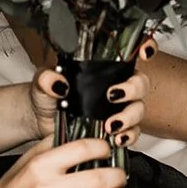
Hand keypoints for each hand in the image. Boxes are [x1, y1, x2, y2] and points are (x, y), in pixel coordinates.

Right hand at [0, 137, 127, 187]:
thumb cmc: (14, 186)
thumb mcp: (30, 158)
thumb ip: (56, 143)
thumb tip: (88, 132)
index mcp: (42, 166)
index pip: (83, 149)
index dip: (103, 147)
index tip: (108, 149)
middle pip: (99, 178)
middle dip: (118, 174)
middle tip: (121, 173)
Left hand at [28, 41, 154, 144]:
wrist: (40, 121)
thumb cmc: (46, 94)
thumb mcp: (43, 81)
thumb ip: (48, 78)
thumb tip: (58, 83)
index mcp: (103, 67)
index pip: (131, 52)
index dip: (146, 48)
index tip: (145, 53)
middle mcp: (116, 85)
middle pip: (140, 83)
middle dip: (133, 89)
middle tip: (113, 96)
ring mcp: (118, 108)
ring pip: (139, 109)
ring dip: (129, 117)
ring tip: (111, 126)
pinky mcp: (116, 130)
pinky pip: (133, 133)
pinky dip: (129, 136)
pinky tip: (117, 139)